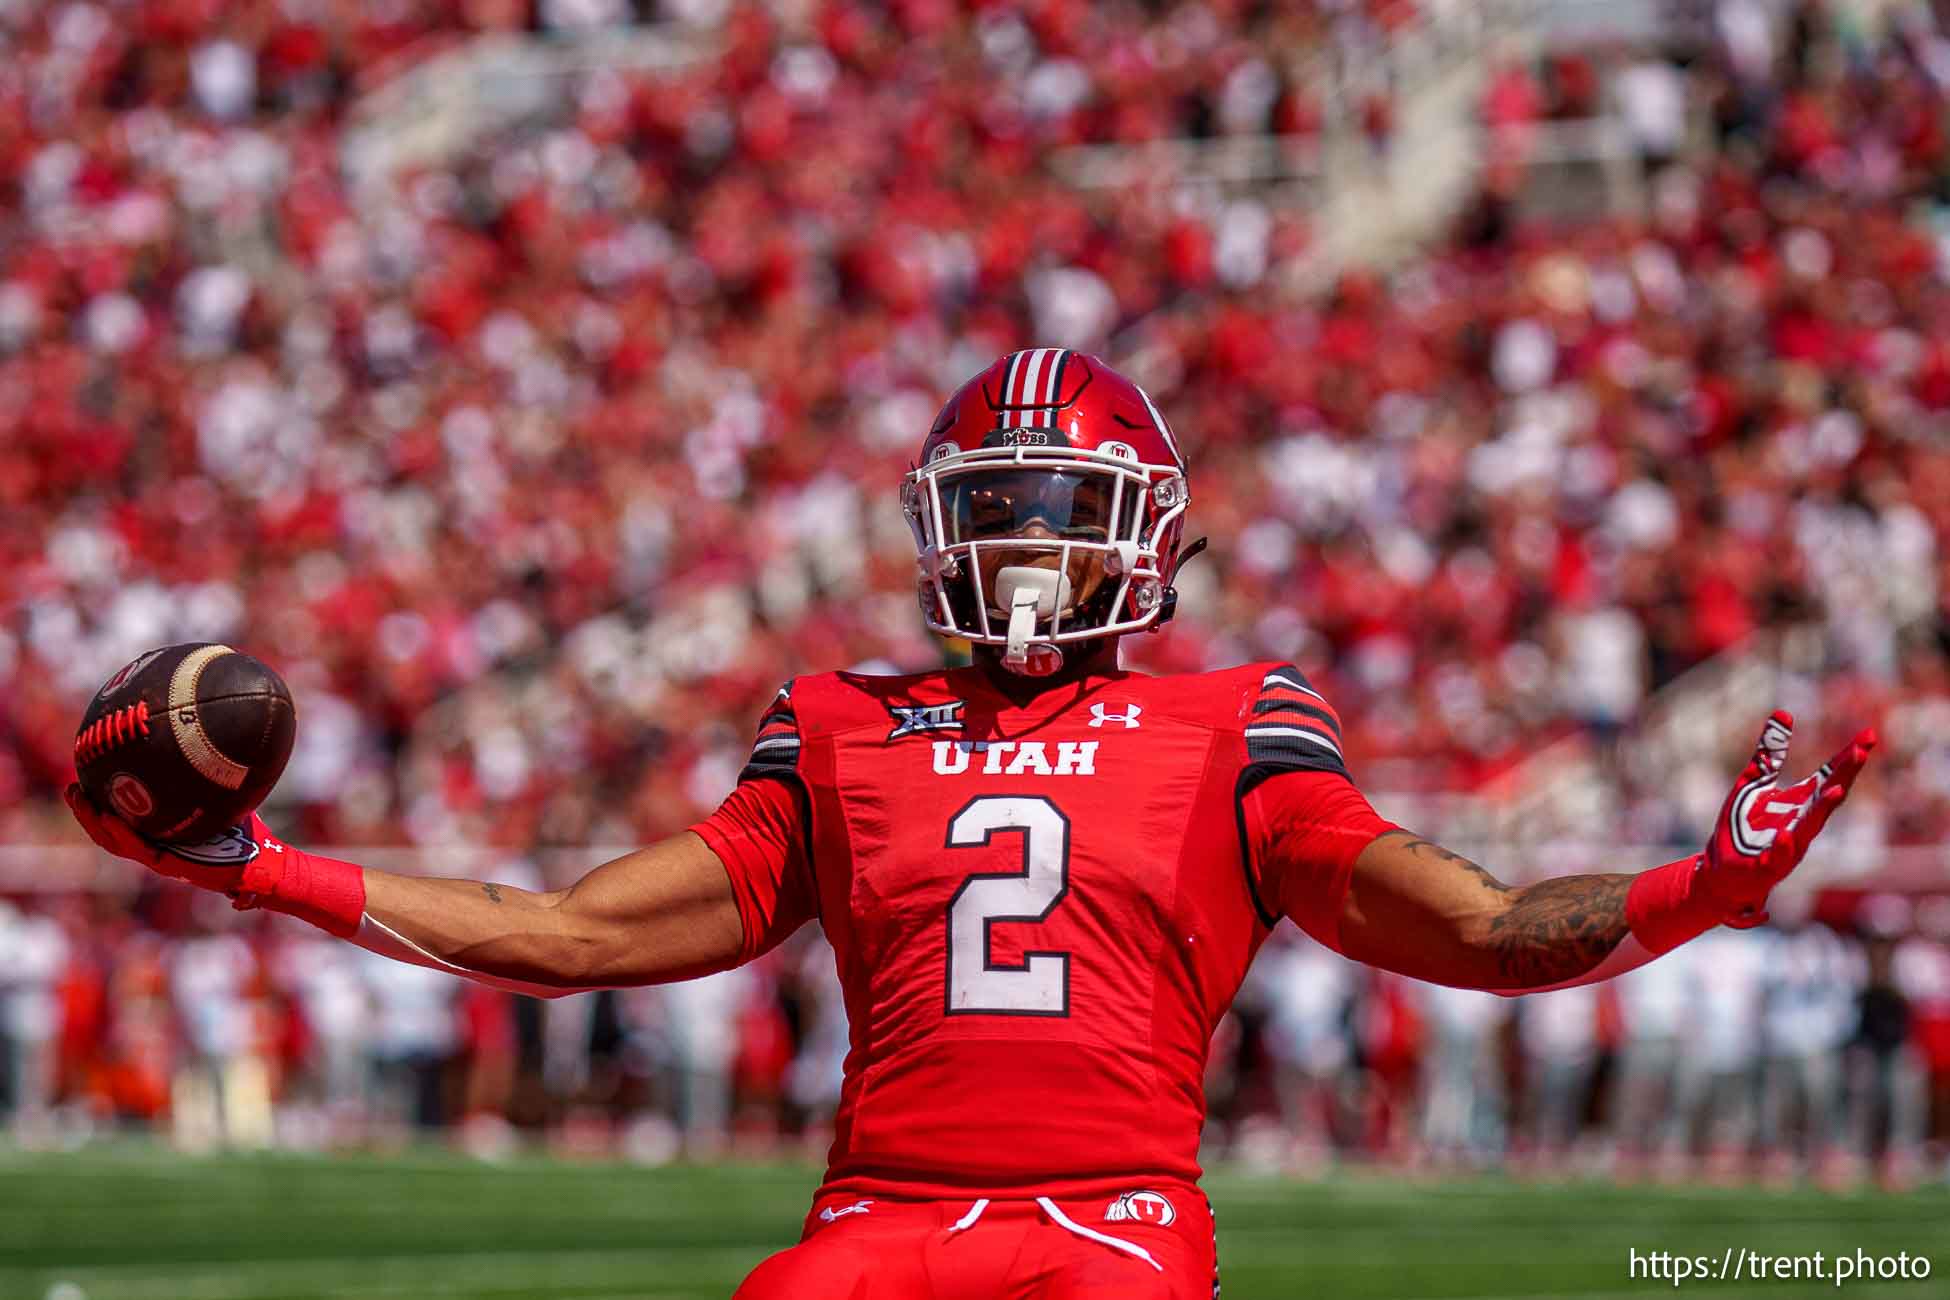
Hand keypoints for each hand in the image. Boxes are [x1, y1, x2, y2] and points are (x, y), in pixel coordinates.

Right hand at [66, 783, 262, 894]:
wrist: (264, 862)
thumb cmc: (247, 832)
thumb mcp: (225, 796)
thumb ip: (213, 774)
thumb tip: (215, 735)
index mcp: (160, 834)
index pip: (121, 820)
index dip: (99, 804)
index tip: (84, 779)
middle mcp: (156, 846)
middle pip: (107, 831)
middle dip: (85, 811)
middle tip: (71, 788)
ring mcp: (162, 857)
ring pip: (115, 842)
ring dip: (93, 822)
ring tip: (80, 800)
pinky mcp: (172, 866)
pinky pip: (139, 849)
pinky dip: (122, 834)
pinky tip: (108, 817)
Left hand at [1696, 711, 1875, 927]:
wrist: (1722, 871)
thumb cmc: (1743, 827)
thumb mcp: (1753, 781)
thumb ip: (1769, 752)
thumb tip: (1783, 712)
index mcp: (1801, 804)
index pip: (1831, 777)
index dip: (1849, 757)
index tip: (1868, 736)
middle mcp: (1803, 824)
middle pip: (1828, 797)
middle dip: (1845, 774)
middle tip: (1860, 751)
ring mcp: (1789, 847)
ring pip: (1811, 827)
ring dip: (1824, 808)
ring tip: (1837, 789)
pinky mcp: (1768, 867)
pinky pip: (1780, 856)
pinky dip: (1785, 845)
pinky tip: (1788, 834)